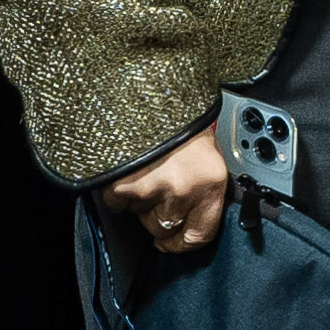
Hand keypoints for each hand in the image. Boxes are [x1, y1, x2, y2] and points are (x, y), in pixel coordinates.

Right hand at [107, 128, 230, 260]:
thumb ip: (200, 190)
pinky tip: (127, 170)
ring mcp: (153, 187)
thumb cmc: (178, 119)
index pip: (200, 234)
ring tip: (145, 170)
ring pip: (140, 218)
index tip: (174, 241)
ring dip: (139, 201)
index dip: (183, 242)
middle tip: (158, 185)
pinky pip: (117, 205)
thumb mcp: (204, 154)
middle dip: (158, 213)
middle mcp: (185, 188)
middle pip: (165, 228)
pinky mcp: (124, 185)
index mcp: (212, 181)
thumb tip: (186, 226)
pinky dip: (117, 192)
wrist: (150, 87)